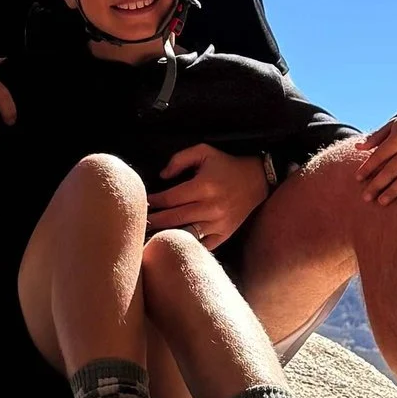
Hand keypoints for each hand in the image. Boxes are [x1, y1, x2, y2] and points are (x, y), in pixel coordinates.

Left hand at [148, 142, 271, 247]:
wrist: (257, 180)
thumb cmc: (226, 165)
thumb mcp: (204, 151)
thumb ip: (179, 159)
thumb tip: (162, 176)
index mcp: (204, 186)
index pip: (170, 198)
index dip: (154, 201)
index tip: (144, 202)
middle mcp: (211, 207)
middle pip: (174, 218)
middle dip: (154, 221)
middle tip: (140, 222)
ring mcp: (219, 223)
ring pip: (186, 233)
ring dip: (167, 234)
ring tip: (150, 235)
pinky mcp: (224, 234)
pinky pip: (202, 245)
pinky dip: (188, 244)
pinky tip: (174, 242)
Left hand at [355, 112, 396, 204]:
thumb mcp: (392, 126)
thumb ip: (375, 137)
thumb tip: (357, 147)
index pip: (381, 154)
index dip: (369, 167)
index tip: (357, 178)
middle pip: (393, 169)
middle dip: (378, 184)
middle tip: (366, 197)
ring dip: (395, 190)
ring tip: (382, 201)